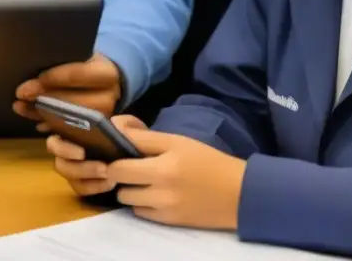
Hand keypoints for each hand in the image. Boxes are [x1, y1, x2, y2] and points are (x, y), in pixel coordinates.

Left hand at [15, 54, 121, 124]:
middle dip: (46, 98)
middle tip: (21, 93)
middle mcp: (110, 97)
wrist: (102, 79)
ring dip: (42, 113)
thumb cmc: (84, 63)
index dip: (57, 77)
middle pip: (76, 101)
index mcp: (107, 73)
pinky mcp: (93, 131)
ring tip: (19, 106)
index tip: (38, 77)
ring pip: (70, 119)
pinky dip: (49, 125)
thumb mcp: (78, 54)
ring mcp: (103, 117)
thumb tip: (35, 74)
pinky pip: (67, 131)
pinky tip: (34, 119)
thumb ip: (61, 61)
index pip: (80, 75)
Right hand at [49, 114, 147, 194]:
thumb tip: (115, 126)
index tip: (82, 152)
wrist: (133, 150)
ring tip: (109, 175)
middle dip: (81, 168)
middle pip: (61, 166)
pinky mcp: (83, 184)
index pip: (54, 143)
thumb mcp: (127, 124)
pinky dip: (96, 187)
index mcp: (68, 136)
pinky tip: (111, 183)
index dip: (63, 149)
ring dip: (90, 179)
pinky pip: (84, 189)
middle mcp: (66, 155)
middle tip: (102, 167)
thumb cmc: (123, 133)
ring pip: (72, 180)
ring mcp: (74, 171)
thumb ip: (123, 123)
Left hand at [113, 127, 245, 230]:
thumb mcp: (177, 141)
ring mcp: (163, 207)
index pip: (121, 156)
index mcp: (164, 164)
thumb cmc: (207, 161)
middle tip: (128, 165)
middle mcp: (161, 188)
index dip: (114, 150)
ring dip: (128, 188)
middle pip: (116, 177)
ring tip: (142, 181)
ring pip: (125, 197)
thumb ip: (145, 138)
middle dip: (117, 170)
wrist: (238, 194)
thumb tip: (118, 129)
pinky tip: (154, 195)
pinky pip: (139, 212)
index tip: (116, 147)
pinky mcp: (168, 222)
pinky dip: (142, 203)